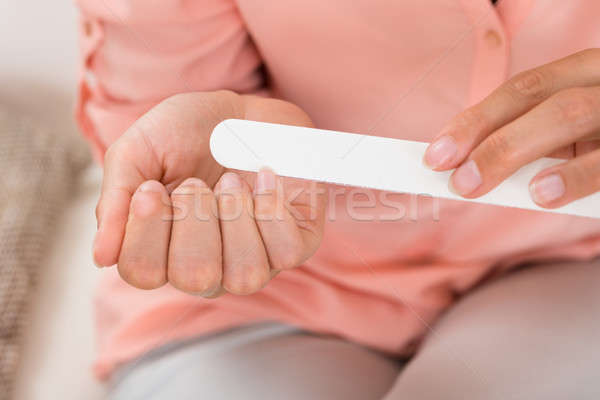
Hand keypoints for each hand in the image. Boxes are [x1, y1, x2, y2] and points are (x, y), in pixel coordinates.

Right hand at [93, 91, 325, 295]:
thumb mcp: (138, 152)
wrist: (243, 111)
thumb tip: (101, 257)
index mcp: (163, 252)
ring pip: (245, 275)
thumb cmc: (187, 134)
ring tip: (228, 181)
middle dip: (193, 218)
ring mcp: (253, 260)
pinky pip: (287, 253)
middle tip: (194, 181)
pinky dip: (272, 208)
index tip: (151, 187)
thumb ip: (115, 201)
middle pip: (195, 277)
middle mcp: (208, 266)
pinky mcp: (293, 244)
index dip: (146, 230)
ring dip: (234, 216)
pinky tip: (261, 178)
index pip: (143, 273)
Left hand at [423, 48, 599, 208]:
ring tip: (476, 184)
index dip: (473, 121)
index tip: (435, 154)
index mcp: (581, 73)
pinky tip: (543, 193)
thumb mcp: (574, 131)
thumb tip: (469, 167)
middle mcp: (599, 83)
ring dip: (512, 149)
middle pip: (535, 98)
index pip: (521, 90)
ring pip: (567, 114)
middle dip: (483, 136)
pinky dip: (573, 176)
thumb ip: (533, 140)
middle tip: (453, 179)